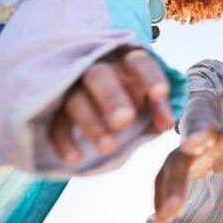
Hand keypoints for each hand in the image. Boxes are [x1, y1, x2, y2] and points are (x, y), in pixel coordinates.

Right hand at [49, 48, 173, 165]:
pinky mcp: (55, 110)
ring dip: (92, 124)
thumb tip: (167, 123)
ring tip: (110, 148)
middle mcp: (98, 70)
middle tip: (125, 119)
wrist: (102, 107)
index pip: (139, 63)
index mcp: (127, 64)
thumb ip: (161, 111)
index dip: (150, 76)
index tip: (161, 93)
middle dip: (112, 97)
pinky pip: (55, 123)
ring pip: (76, 100)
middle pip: (99, 76)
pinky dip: (64, 142)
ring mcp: (73, 88)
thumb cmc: (134, 100)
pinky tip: (76, 160)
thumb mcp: (150, 104)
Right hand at [153, 105, 222, 222]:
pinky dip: (160, 198)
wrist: (208, 133)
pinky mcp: (172, 161)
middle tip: (193, 144)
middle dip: (195, 138)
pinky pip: (162, 179)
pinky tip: (161, 219)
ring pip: (176, 162)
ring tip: (169, 213)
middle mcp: (205, 134)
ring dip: (172, 186)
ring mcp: (185, 147)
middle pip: (198, 134)